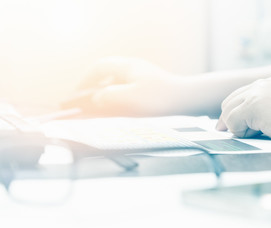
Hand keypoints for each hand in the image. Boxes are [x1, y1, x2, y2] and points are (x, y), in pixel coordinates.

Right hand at [62, 57, 178, 115]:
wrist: (189, 100)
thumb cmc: (161, 98)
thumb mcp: (130, 98)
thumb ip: (109, 96)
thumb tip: (96, 98)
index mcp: (127, 66)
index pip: (99, 68)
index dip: (85, 81)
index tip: (77, 95)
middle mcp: (134, 69)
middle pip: (107, 76)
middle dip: (95, 89)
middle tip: (87, 104)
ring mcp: (143, 77)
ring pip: (118, 84)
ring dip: (107, 96)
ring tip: (101, 111)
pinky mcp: (150, 87)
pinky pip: (128, 91)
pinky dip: (120, 100)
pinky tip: (120, 112)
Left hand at [216, 77, 270, 141]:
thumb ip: (262, 107)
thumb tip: (242, 119)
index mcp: (267, 83)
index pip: (238, 96)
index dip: (230, 111)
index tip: (226, 124)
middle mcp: (260, 85)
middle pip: (229, 102)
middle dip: (228, 119)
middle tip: (229, 132)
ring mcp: (256, 93)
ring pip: (229, 113)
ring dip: (238, 128)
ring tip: (256, 133)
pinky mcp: (253, 105)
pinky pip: (233, 122)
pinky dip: (240, 132)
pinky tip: (259, 132)